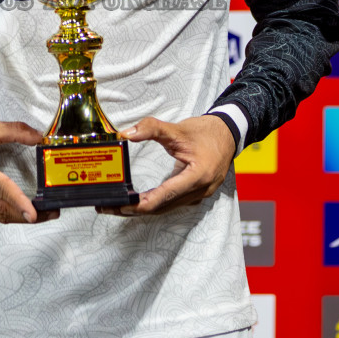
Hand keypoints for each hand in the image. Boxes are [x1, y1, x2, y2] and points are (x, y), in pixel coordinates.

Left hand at [99, 115, 234, 215]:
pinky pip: (172, 203)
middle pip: (163, 207)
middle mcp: (200, 190)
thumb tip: (127, 133)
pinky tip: (140, 202)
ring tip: (119, 206)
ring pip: (167, 208)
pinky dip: (155, 204)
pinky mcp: (196, 193)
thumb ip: (152, 129)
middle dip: (135, 209)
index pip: (165, 196)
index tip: (122, 204)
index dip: (141, 203)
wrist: (229, 134)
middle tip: (110, 207)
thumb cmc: (207, 132)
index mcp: (198, 176)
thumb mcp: (178, 129)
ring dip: (143, 209)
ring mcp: (199, 195)